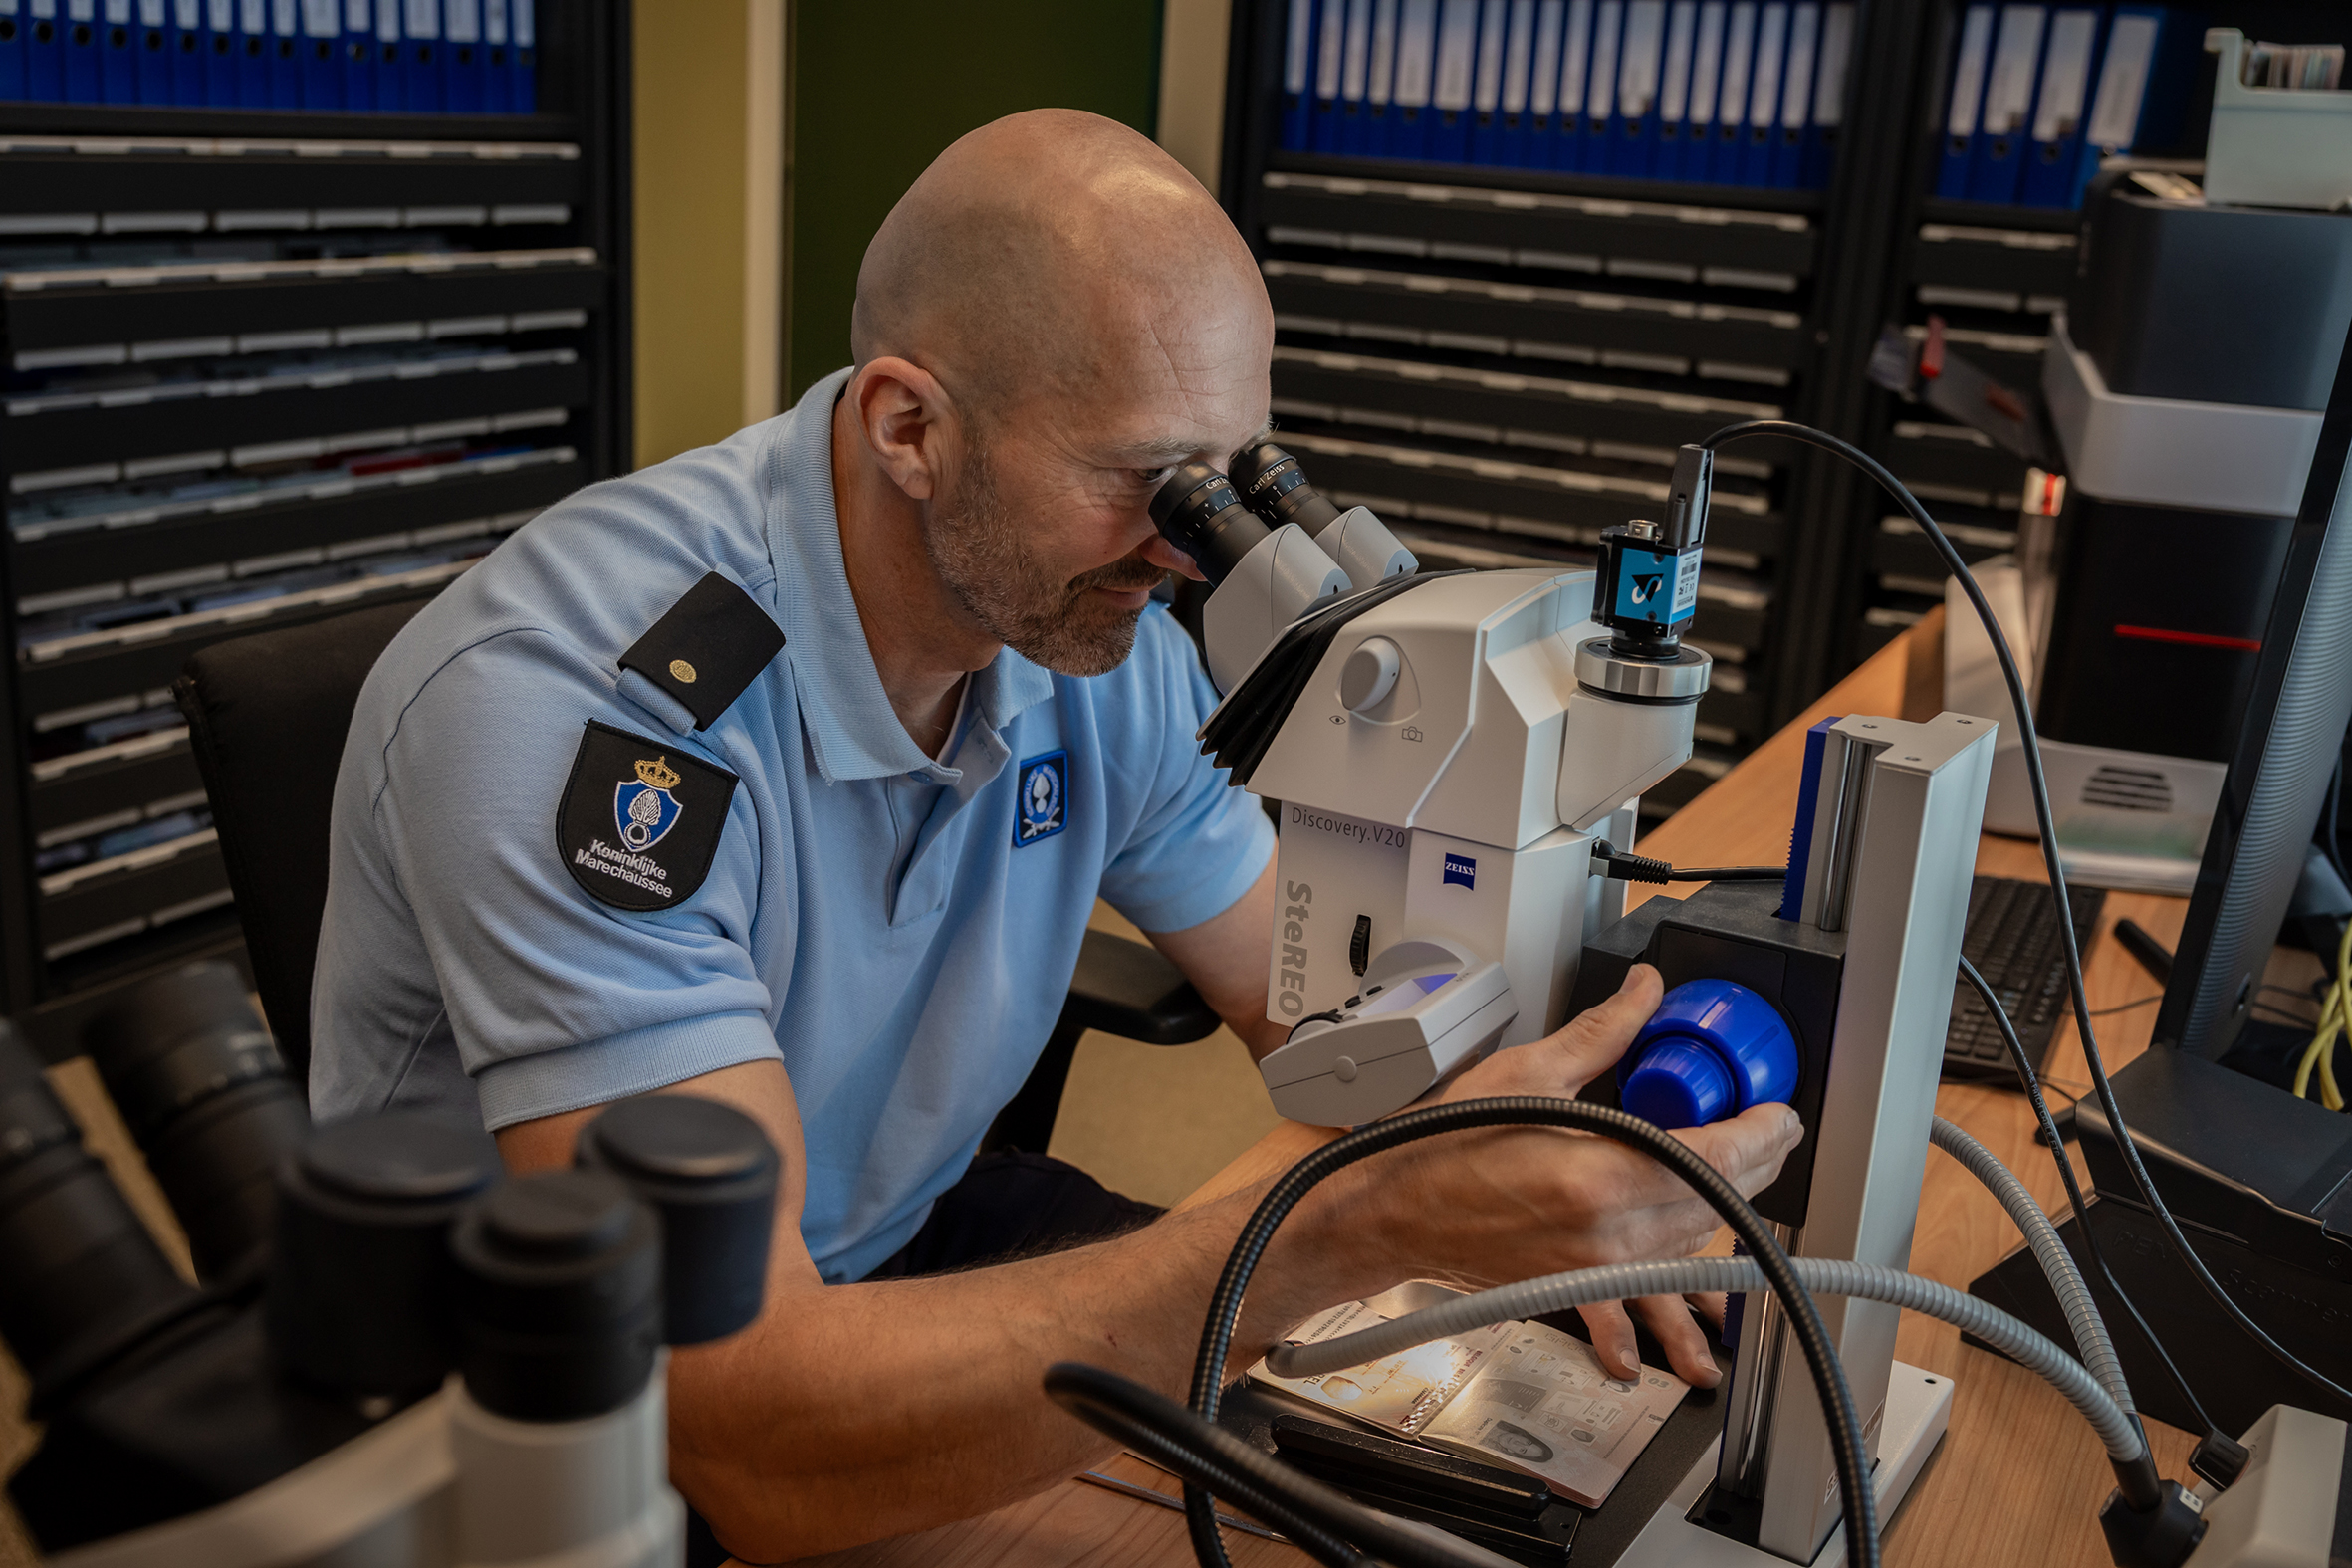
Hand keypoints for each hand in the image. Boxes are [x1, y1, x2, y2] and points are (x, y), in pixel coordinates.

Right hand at [1332, 963, 1801, 1389]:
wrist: (1388, 1212)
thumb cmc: (1439, 1146)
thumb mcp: (1527, 1073)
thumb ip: (1602, 1034)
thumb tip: (1644, 992)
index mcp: (1600, 1173)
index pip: (1718, 1158)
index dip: (1764, 1136)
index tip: (1782, 1115)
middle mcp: (1608, 1232)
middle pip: (1716, 1203)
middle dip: (1756, 1167)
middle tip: (1772, 1134)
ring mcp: (1596, 1268)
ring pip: (1691, 1247)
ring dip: (1725, 1218)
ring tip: (1747, 1192)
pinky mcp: (1578, 1288)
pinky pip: (1642, 1299)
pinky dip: (1668, 1300)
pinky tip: (1685, 1318)